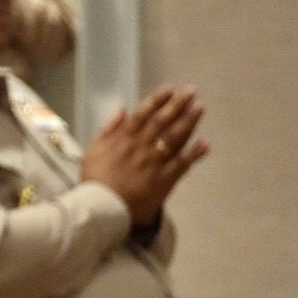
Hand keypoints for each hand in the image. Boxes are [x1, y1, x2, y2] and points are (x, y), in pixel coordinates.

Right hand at [80, 85, 209, 225]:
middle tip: (191, 91)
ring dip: (188, 121)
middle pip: (162, 122)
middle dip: (178, 105)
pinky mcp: (164, 180)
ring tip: (200, 107)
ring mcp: (154, 163)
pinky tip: (204, 144)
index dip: (157, 100)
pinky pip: (181, 165)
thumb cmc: (94, 181)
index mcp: (124, 140)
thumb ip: (108, 130)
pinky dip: (193, 154)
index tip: (170, 88)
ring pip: (174, 138)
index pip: (143, 114)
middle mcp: (142, 147)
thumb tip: (122, 109)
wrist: (100, 209)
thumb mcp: (93, 151)